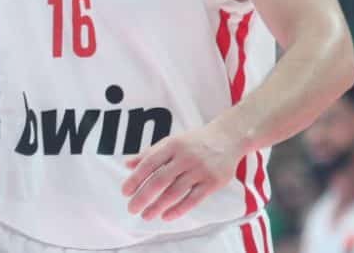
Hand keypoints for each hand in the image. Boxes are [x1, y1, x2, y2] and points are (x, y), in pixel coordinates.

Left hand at [121, 124, 245, 220]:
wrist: (228, 138)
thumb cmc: (193, 142)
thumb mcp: (170, 142)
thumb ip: (149, 153)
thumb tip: (127, 164)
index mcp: (172, 145)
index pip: (149, 163)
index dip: (135, 179)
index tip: (125, 192)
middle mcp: (185, 157)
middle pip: (160, 180)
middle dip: (143, 196)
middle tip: (132, 208)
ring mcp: (200, 170)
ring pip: (175, 192)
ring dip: (158, 206)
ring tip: (146, 215)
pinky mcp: (213, 182)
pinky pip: (193, 199)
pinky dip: (178, 210)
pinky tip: (166, 216)